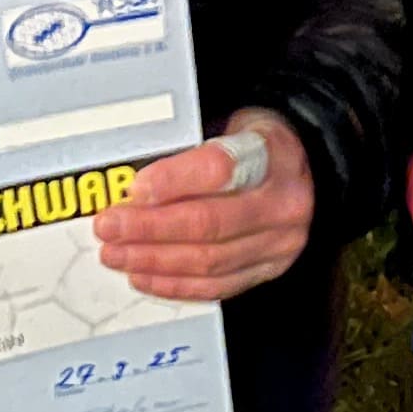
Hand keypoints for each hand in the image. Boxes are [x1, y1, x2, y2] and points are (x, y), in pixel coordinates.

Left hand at [92, 107, 315, 303]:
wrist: (303, 169)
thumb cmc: (254, 145)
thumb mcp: (227, 125)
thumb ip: (187, 149)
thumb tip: (131, 183)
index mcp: (271, 153)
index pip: (219, 169)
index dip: (172, 181)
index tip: (133, 188)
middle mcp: (283, 203)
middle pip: (209, 223)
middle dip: (149, 229)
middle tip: (109, 227)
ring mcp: (280, 243)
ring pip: (210, 261)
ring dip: (154, 261)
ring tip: (116, 254)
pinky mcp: (270, 270)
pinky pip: (218, 286)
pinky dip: (176, 285)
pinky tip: (144, 276)